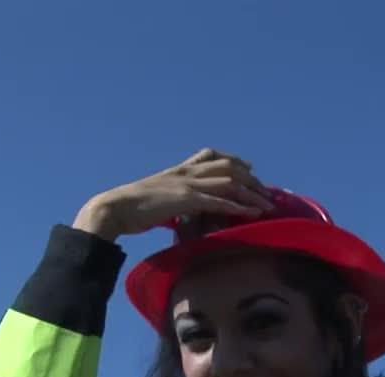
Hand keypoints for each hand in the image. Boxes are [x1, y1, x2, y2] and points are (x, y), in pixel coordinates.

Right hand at [73, 148, 274, 241]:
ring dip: (253, 194)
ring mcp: (188, 184)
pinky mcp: (186, 200)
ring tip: (269, 205)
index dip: (234, 161)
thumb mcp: (156, 198)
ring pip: (230, 183)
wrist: (114, 209)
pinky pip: (219, 201)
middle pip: (229, 167)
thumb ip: (172, 200)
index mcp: (179, 170)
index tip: (249, 169)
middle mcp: (186, 173)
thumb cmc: (130, 209)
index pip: (211, 155)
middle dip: (252, 180)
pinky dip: (239, 207)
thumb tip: (178, 210)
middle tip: (267, 193)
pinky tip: (253, 214)